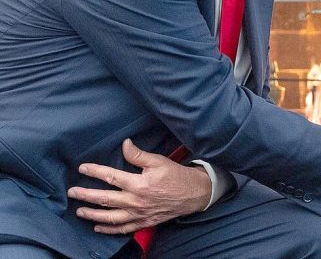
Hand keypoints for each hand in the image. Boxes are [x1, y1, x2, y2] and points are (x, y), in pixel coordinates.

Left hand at [67, 139, 211, 233]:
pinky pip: (122, 229)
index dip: (95, 172)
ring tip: (79, 211)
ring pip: (110, 217)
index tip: (82, 168)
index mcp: (138, 184)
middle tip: (71, 192)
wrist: (194, 194)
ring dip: (92, 215)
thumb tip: (125, 144)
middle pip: (105, 199)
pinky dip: (109, 230)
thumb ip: (139, 155)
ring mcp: (138, 214)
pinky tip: (98, 228)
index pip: (111, 177)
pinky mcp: (144, 222)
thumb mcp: (159, 161)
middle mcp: (135, 201)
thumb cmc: (177, 176)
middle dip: (86, 195)